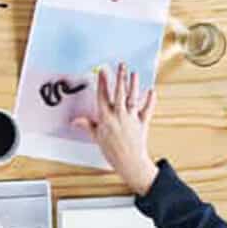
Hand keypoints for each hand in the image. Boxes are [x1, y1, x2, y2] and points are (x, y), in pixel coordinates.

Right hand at [71, 63, 159, 194]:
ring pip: (132, 98)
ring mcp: (132, 118)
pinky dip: (150, 100)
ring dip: (134, 85)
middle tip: (121, 65)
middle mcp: (119, 116)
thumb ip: (87, 125)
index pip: (102, 96)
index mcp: (105, 118)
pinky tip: (151, 91)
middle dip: (120, 78)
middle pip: (119, 93)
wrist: (129, 162)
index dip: (102, 82)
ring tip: (134, 73)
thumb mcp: (96, 137)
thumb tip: (75, 121)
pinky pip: (147, 109)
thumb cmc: (111, 151)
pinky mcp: (143, 123)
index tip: (102, 71)